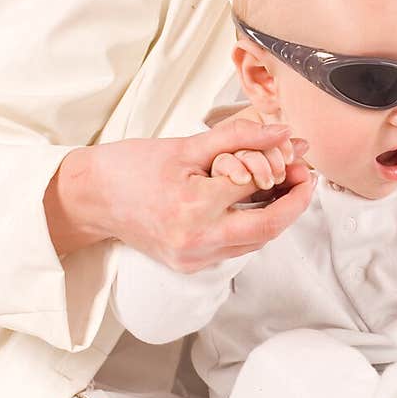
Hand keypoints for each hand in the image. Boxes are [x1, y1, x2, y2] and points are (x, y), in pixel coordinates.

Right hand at [85, 116, 316, 272]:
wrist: (91, 198)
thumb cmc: (132, 166)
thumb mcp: (186, 145)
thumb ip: (239, 137)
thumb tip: (284, 132)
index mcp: (193, 206)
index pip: (258, 185)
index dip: (284, 165)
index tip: (295, 151)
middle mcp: (196, 240)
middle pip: (269, 227)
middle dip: (296, 201)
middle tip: (305, 177)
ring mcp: (194, 258)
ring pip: (256, 241)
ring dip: (277, 215)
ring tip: (284, 185)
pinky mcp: (191, 266)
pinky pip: (236, 248)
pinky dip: (252, 225)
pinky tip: (256, 203)